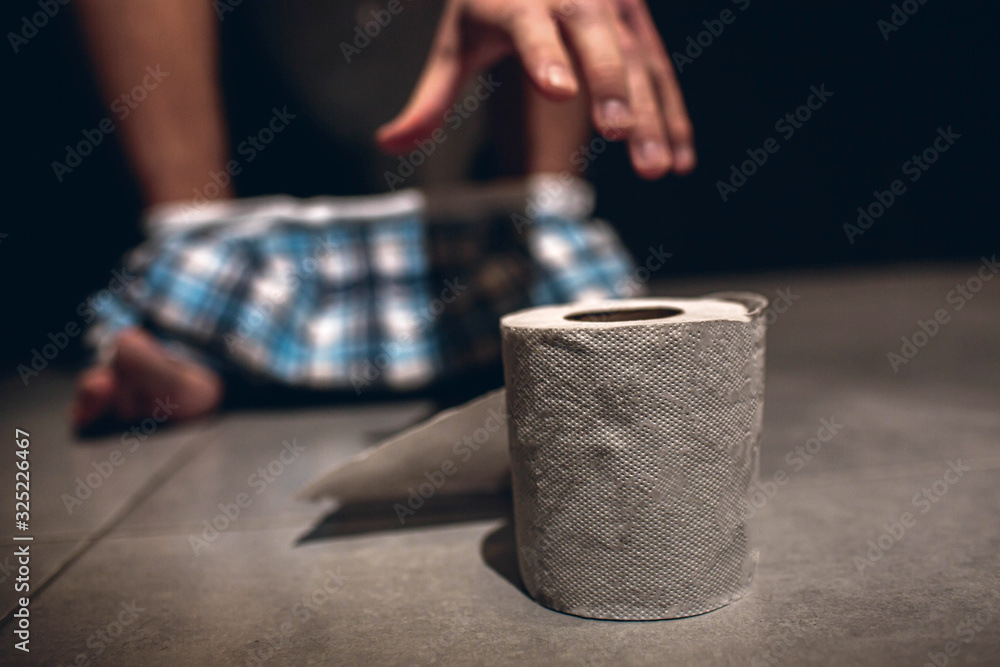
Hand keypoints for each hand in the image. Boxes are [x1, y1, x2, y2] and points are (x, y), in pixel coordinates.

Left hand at [375, 0, 695, 178]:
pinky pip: (662, 70)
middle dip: (613, 89)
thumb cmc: (489, 3)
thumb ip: (430, 100)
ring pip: (639, 60)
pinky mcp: (639, 23)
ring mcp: (614, 8)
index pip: (532, 27)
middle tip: (621, 138)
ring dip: (653, 114)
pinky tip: (681, 158)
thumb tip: (386, 145)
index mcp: (520, 0)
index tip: (558, 89)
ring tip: (657, 168)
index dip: (545, 54)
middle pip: (598, 42)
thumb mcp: (456, 45)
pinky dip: (673, 114)